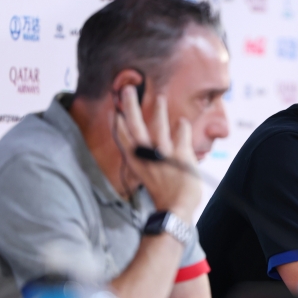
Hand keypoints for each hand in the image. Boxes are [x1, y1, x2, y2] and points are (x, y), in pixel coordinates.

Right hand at [114, 85, 200, 221]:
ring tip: (160, 98)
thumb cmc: (163, 194)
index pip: (123, 138)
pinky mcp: (180, 154)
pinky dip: (182, 126)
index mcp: (136, 162)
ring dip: (158, 110)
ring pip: (159, 125)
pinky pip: (181, 133)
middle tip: (128, 90)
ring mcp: (163, 154)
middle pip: (135, 126)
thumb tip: (143, 148)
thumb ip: (146, 160)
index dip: (118, 123)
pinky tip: (182, 121)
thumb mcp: (148, 177)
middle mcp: (147, 156)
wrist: (177, 208)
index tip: (115, 110)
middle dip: (130, 106)